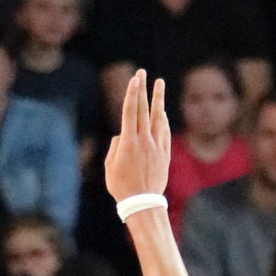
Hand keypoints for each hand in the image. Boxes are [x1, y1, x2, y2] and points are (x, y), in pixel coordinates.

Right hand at [104, 70, 170, 205]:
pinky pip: (165, 132)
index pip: (130, 111)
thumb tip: (123, 136)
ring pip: (158, 117)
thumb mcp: (110, 166)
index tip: (134, 79)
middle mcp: (144, 140)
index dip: (132, 93)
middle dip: (142, 89)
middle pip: (144, 109)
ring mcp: (157, 146)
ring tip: (159, 83)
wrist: (142, 203)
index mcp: (128, 142)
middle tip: (142, 72)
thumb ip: (116, 147)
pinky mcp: (165, 153)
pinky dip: (164, 120)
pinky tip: (163, 112)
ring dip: (158, 99)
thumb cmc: (121, 186)